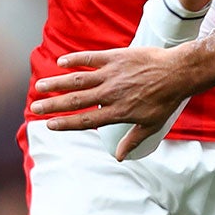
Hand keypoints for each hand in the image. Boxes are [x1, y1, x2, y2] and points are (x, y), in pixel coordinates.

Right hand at [31, 45, 189, 158]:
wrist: (178, 73)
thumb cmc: (166, 100)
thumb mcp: (151, 125)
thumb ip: (133, 140)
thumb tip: (119, 156)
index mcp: (117, 112)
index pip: (85, 120)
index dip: (66, 124)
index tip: (50, 126)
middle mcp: (110, 94)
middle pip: (75, 101)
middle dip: (53, 105)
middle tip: (36, 107)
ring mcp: (111, 75)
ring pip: (77, 80)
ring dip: (57, 83)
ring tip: (40, 86)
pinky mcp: (115, 58)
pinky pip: (90, 59)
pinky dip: (74, 60)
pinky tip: (61, 62)